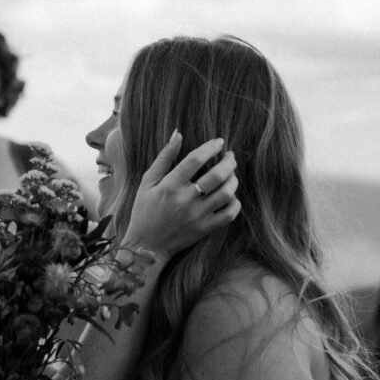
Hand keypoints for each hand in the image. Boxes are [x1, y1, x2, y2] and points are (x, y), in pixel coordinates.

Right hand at [123, 132, 240, 260]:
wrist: (147, 245)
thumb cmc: (145, 210)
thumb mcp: (147, 182)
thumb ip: (164, 158)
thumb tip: (178, 133)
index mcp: (169, 186)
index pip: (195, 159)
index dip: (210, 147)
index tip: (219, 142)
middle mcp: (185, 200)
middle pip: (217, 175)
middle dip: (229, 161)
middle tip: (230, 156)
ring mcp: (197, 216)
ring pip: (226, 193)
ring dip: (233, 180)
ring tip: (231, 175)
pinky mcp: (204, 229)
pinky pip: (229, 214)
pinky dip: (235, 203)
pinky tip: (230, 196)